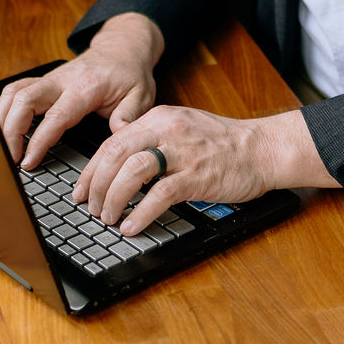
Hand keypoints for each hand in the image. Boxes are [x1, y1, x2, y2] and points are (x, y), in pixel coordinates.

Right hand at [0, 13, 163, 168]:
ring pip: (14, 92)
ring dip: (2, 119)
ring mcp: (50, 79)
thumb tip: (119, 134)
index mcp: (86, 86)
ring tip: (1, 148)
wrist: (122, 48)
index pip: (56, 114)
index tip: (29, 162)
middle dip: (10, 130)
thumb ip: (129, 116)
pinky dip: (4, 109)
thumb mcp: (141, 95)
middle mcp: (62, 80)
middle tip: (9, 159)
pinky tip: (3, 130)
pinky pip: (16, 91)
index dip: (39, 140)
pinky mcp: (43, 82)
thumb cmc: (130, 74)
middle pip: (24, 98)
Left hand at [73, 105, 339, 235]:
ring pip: (132, 172)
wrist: (262, 148)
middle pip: (116, 154)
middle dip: (96, 185)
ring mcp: (183, 153)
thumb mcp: (182, 127)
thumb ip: (152, 136)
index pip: (113, 141)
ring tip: (108, 218)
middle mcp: (167, 130)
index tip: (81, 189)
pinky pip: (159, 195)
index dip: (91, 168)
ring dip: (113, 198)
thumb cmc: (223, 142)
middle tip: (90, 208)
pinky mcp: (197, 176)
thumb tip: (119, 154)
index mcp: (160, 117)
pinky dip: (140, 213)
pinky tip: (131, 226)